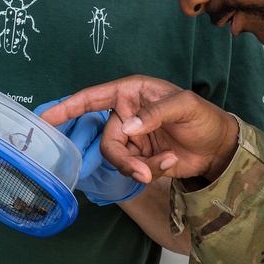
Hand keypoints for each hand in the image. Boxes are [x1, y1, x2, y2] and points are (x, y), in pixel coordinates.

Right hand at [39, 76, 239, 185]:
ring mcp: (132, 138)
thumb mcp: (184, 106)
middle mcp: (126, 114)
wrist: (218, 146)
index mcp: (131, 92)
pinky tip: (171, 162)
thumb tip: (128, 127)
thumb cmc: (202, 116)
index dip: (68, 107)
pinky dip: (152, 170)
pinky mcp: (139, 158)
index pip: (93, 97)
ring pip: (119, 159)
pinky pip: (133, 169)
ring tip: (167, 162)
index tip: (45, 118)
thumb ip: (155, 113)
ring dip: (141, 166)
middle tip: (142, 171)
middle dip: (123, 159)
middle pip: (106, 140)